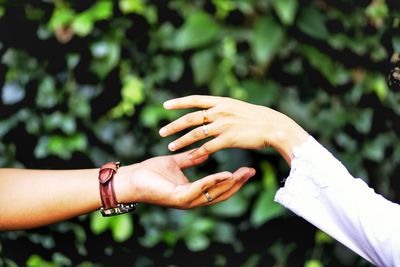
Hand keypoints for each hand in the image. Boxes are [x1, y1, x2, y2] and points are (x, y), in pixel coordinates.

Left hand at [116, 150, 254, 208]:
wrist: (130, 179)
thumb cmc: (150, 172)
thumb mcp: (176, 163)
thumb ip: (190, 159)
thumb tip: (204, 151)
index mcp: (193, 192)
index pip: (218, 188)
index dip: (233, 180)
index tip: (247, 169)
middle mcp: (192, 199)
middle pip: (221, 194)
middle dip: (237, 184)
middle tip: (251, 172)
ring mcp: (186, 201)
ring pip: (214, 194)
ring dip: (229, 184)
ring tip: (243, 174)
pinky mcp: (179, 198)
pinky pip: (200, 189)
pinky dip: (213, 182)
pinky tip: (224, 174)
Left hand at [159, 95, 308, 163]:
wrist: (274, 126)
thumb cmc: (257, 118)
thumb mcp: (237, 108)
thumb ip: (222, 109)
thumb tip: (211, 111)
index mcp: (222, 102)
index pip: (195, 100)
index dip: (179, 103)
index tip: (165, 105)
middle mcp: (220, 111)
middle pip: (190, 118)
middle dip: (174, 125)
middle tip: (161, 132)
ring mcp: (224, 125)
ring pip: (196, 133)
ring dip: (181, 141)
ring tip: (170, 146)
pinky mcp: (229, 138)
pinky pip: (208, 147)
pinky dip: (197, 152)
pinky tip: (189, 157)